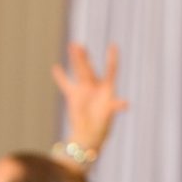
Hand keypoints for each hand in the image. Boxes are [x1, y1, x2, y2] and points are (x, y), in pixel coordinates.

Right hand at [50, 42, 126, 156]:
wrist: (88, 136)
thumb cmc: (100, 127)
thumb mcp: (109, 115)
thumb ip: (115, 107)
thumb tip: (125, 104)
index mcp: (106, 90)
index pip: (111, 71)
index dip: (112, 58)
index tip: (113, 45)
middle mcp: (95, 87)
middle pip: (89, 69)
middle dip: (84, 58)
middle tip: (80, 46)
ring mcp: (84, 90)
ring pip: (79, 71)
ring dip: (75, 59)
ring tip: (73, 45)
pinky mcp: (73, 96)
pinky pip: (65, 84)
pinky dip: (60, 77)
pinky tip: (56, 68)